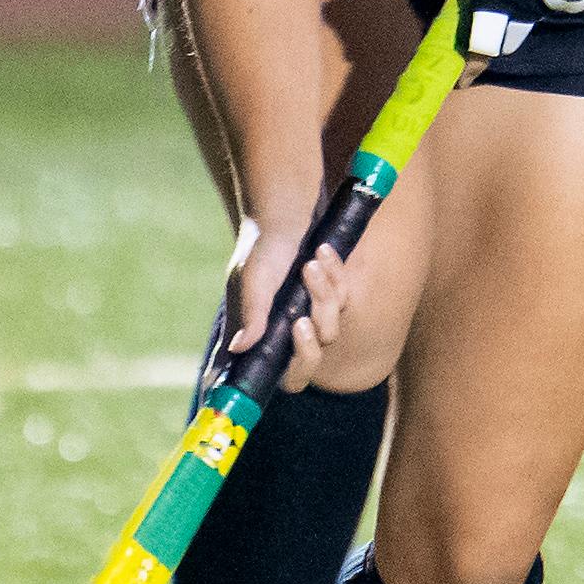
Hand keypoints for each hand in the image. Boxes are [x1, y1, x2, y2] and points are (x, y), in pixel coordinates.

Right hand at [223, 203, 352, 393]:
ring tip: (311, 263)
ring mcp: (309, 313)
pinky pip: (343, 298)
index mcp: (261, 332)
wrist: (287, 209)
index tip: (287, 352)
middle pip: (310, 360)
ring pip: (330, 327)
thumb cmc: (263, 246)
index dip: (283, 375)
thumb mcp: (253, 278)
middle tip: (303, 320)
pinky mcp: (330, 295)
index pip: (269, 373)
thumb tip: (240, 348)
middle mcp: (286, 329)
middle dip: (310, 340)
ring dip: (323, 294)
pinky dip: (335, 275)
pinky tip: (324, 251)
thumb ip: (251, 313)